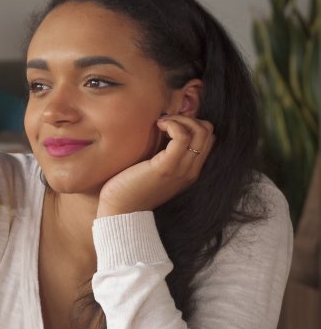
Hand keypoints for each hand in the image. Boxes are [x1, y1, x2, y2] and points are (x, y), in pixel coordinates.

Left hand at [97, 115, 214, 217]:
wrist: (121, 211)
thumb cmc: (130, 188)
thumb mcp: (153, 169)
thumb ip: (163, 155)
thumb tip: (162, 131)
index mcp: (189, 170)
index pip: (208, 139)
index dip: (192, 124)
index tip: (169, 124)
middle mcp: (191, 170)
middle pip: (208, 132)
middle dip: (189, 118)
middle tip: (165, 121)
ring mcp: (182, 169)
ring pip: (201, 132)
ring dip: (181, 119)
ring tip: (162, 123)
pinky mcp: (167, 167)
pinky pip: (182, 137)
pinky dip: (173, 124)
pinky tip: (158, 125)